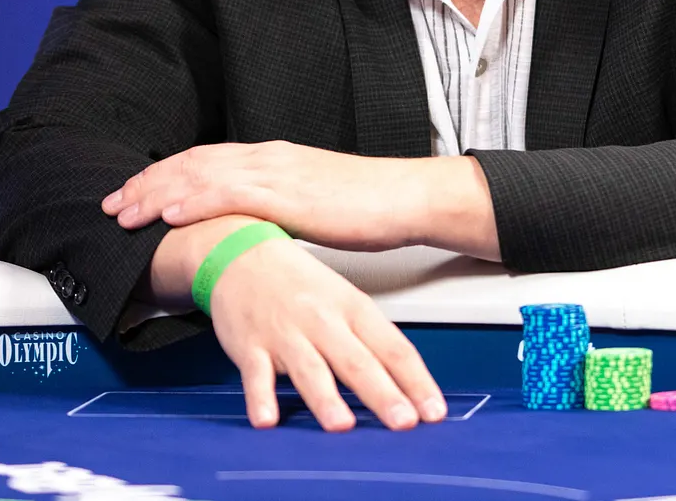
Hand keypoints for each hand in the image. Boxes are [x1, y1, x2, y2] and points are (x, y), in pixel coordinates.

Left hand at [101, 141, 500, 258]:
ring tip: (125, 212)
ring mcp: (277, 173)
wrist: (406, 197)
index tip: (133, 191)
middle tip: (111, 202)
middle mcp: (268, 158)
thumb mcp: (313, 200)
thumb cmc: (368, 205)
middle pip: (192, 164)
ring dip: (157, 194)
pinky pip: (231, 196)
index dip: (164, 175)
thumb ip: (279, 204)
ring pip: (201, 176)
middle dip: (147, 182)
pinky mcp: (289, 194)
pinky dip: (194, 203)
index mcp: (272, 158)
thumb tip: (252, 222)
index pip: (205, 160)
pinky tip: (169, 215)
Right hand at [204, 226, 446, 430]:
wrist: (241, 250)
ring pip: (310, 369)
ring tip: (342, 425)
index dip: (416, 381)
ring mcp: (286, 334)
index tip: (434, 411)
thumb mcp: (345, 299)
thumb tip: (406, 383)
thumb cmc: (300, 282)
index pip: (393, 348)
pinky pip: (256, 375)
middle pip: (358, 362)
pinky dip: (260, 398)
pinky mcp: (251, 346)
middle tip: (404, 422)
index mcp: (353, 308)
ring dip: (326, 398)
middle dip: (383, 394)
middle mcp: (323, 321)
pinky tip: (267, 420)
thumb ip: (370, 340)